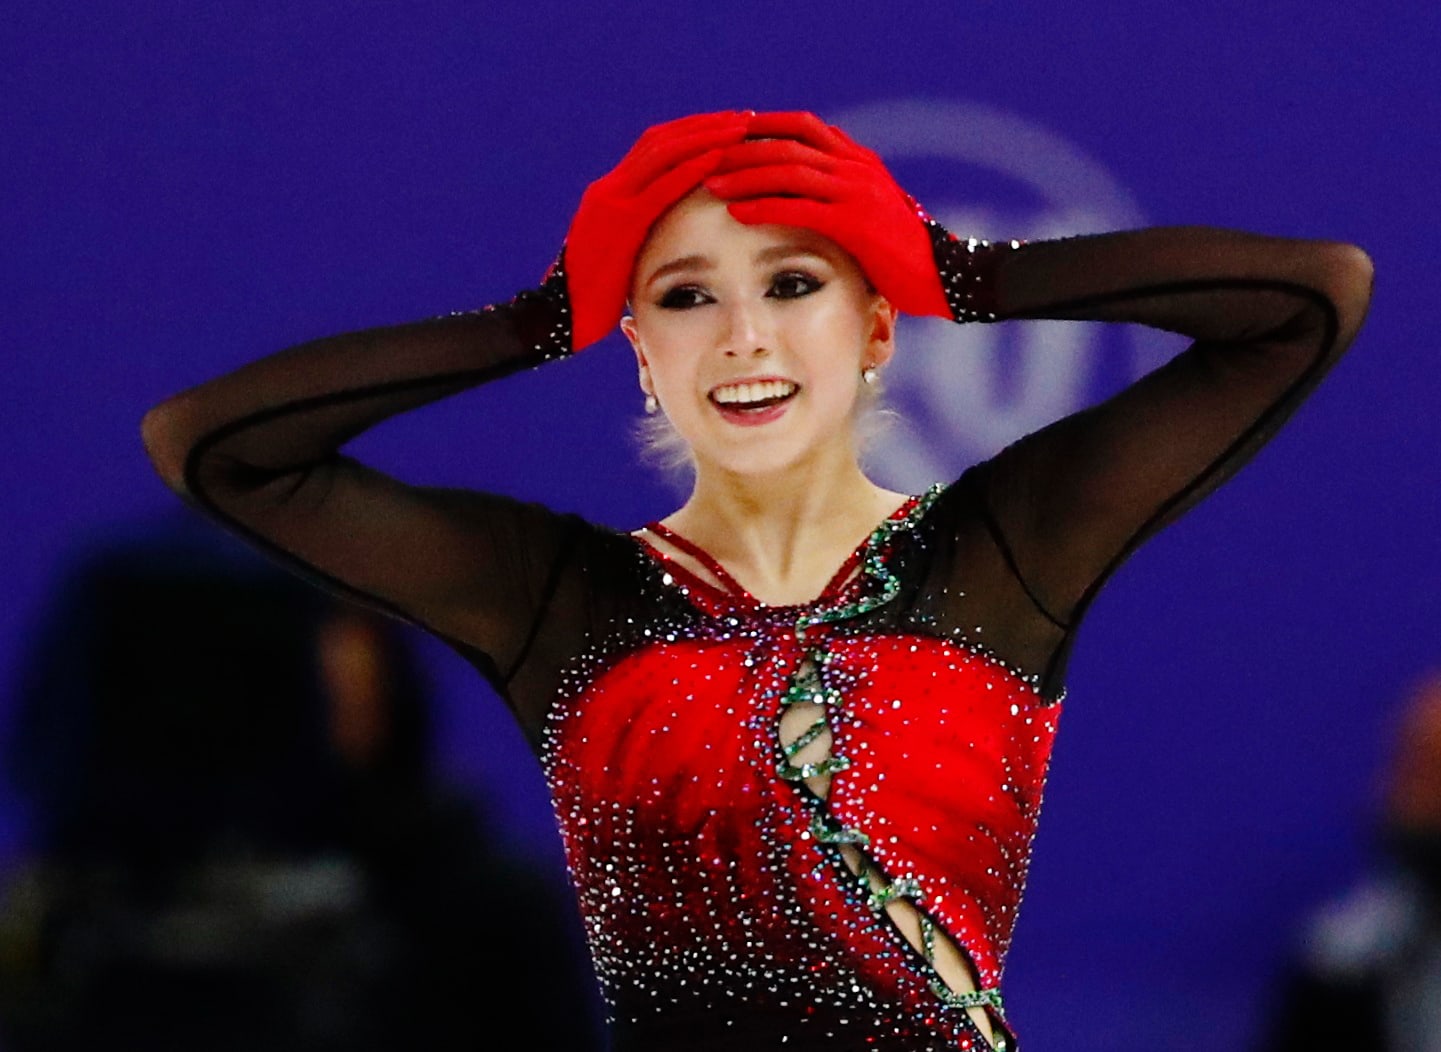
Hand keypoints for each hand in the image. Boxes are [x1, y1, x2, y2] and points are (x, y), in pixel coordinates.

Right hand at [561, 111, 751, 349]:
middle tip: (744, 120)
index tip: (728, 128)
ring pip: (664, 153)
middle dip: (705, 126)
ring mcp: (611, 202)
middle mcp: (608, 190)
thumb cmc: (591, 301)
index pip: (655, 148)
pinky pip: (661, 186)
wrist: (555, 320)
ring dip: (704, 138)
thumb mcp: (619, 260)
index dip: (693, 133)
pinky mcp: (618, 223)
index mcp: (609, 195)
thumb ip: (639, 240)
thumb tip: (669, 242)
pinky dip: (692, 168)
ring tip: (741, 131)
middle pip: (662, 140)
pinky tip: (721, 159)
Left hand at [701, 111, 953, 318]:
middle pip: (788, 143)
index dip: (763, 126)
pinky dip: (764, 206)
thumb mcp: (872, 214)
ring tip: (711, 186)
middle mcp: (856, 167)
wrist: (947, 276)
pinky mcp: (854, 222)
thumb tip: (806, 199)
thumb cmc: (904, 255)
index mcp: (859, 160)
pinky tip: (737, 213)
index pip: (803, 125)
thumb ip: (841, 198)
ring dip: (746, 176)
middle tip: (706, 158)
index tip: (728, 135)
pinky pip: (799, 207)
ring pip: (789, 170)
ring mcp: (856, 192)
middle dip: (743, 149)